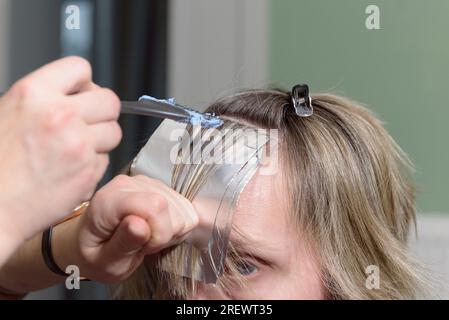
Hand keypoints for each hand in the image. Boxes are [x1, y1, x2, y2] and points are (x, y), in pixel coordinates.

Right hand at [0, 56, 121, 247]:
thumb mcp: (6, 112)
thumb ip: (41, 99)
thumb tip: (73, 92)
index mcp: (33, 93)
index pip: (79, 67)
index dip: (83, 82)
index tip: (81, 94)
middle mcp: (60, 115)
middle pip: (109, 100)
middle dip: (101, 112)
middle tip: (86, 124)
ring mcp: (78, 145)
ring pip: (114, 132)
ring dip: (100, 140)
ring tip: (75, 150)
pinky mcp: (88, 172)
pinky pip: (106, 161)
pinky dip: (93, 166)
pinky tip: (70, 172)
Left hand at [69, 175, 197, 282]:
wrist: (90, 242)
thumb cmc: (96, 255)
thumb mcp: (105, 262)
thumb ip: (122, 243)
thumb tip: (140, 224)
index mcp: (109, 200)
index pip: (155, 206)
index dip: (158, 233)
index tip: (143, 247)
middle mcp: (128, 183)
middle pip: (171, 206)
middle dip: (165, 234)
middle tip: (144, 244)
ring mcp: (146, 181)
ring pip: (182, 208)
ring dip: (171, 230)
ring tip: (148, 237)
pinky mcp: (159, 186)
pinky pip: (185, 207)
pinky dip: (176, 224)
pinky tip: (157, 229)